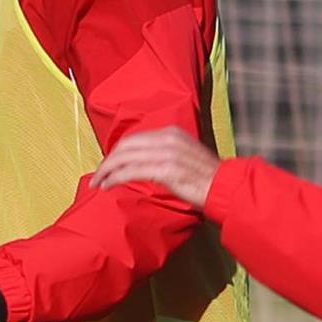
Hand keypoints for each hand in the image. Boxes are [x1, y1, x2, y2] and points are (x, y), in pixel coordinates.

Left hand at [90, 128, 220, 206]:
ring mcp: (166, 153)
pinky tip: (107, 186)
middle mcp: (167, 139)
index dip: (117, 152)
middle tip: (97, 175)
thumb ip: (166, 154)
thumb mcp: (187, 156)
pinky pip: (130, 171)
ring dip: (106, 171)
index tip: (107, 165)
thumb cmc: (207, 178)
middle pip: (125, 146)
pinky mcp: (164, 170)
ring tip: (97, 183)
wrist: (225, 188)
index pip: (135, 139)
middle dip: (107, 161)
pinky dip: (115, 178)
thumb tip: (146, 163)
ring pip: (124, 158)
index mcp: (171, 133)